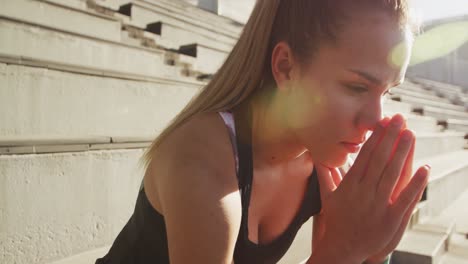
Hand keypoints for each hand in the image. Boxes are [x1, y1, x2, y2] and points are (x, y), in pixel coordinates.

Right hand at [314, 114, 429, 261]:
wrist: (342, 248)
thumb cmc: (336, 220)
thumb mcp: (327, 196)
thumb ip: (324, 174)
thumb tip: (316, 156)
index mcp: (350, 185)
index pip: (365, 156)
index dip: (375, 138)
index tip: (383, 122)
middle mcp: (362, 192)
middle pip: (379, 160)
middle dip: (390, 138)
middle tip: (400, 119)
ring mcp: (376, 206)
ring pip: (391, 174)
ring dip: (402, 153)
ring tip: (410, 134)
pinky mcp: (389, 220)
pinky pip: (404, 199)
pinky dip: (415, 184)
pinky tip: (423, 168)